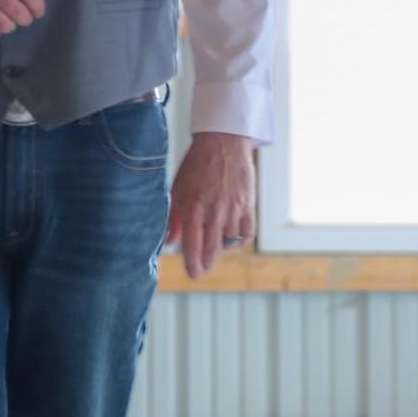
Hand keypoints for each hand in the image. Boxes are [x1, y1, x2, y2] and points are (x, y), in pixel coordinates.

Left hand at [166, 132, 254, 279]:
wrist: (223, 142)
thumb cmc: (196, 164)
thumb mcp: (178, 187)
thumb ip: (173, 217)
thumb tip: (169, 242)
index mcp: (193, 205)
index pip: (192, 243)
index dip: (192, 263)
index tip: (193, 274)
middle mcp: (214, 210)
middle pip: (212, 249)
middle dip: (206, 264)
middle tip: (202, 270)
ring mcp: (234, 209)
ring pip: (229, 243)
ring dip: (221, 246)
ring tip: (214, 239)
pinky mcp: (248, 205)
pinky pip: (246, 234)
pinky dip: (239, 239)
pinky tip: (231, 235)